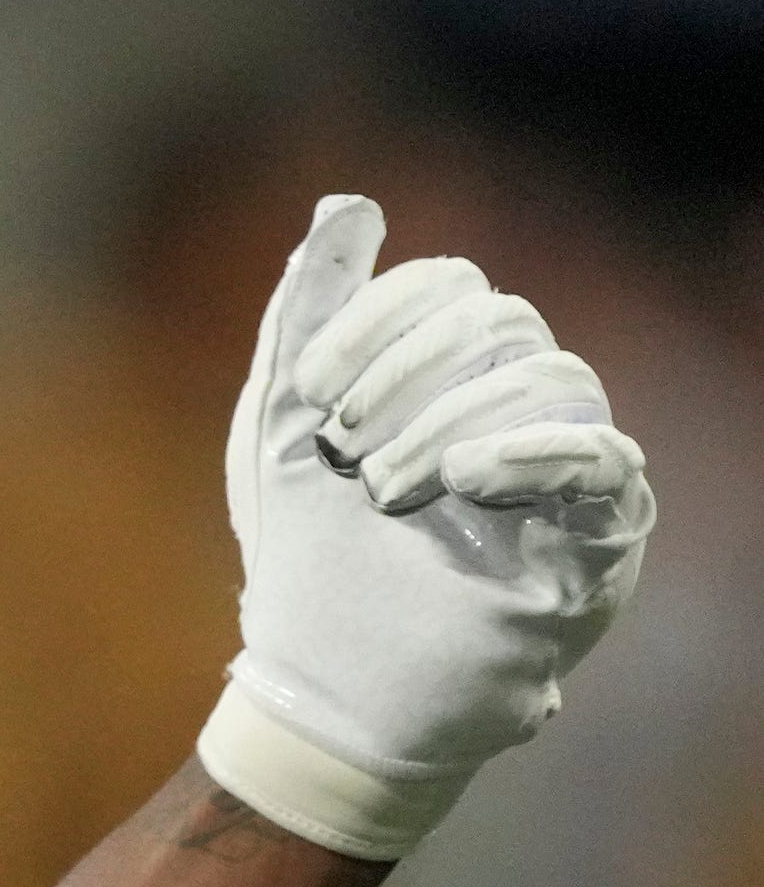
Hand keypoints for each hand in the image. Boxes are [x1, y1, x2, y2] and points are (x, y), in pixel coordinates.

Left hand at [196, 193, 652, 863]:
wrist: (322, 684)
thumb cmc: (306, 559)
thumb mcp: (280, 424)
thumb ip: (305, 312)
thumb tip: (347, 203)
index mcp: (453, 375)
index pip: (455, 287)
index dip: (381, 318)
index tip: (310, 390)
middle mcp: (523, 409)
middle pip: (504, 325)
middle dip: (406, 376)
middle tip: (343, 448)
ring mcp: (568, 473)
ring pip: (554, 380)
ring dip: (446, 425)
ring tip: (383, 491)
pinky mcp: (598, 541)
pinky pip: (606, 463)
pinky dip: (535, 452)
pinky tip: (463, 476)